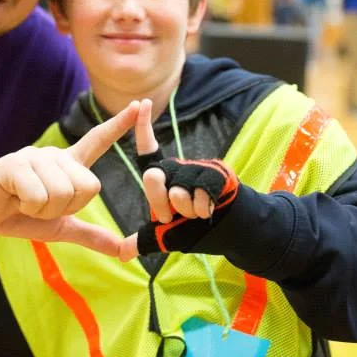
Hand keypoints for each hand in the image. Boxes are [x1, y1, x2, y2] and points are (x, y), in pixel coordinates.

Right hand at [0, 101, 142, 256]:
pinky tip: (15, 199)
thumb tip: (122, 251)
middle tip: (41, 206)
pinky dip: (29, 208)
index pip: (98, 141)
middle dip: (67, 208)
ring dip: (45, 210)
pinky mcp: (17, 165)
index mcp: (67, 165)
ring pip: (64, 194)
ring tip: (25, 201)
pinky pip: (41, 197)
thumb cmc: (18, 215)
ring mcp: (36, 157)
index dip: (119, 125)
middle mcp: (55, 155)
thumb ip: (90, 235)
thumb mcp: (59, 227)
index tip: (139, 105)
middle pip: (89, 186)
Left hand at [119, 100, 239, 260]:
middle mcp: (178, 170)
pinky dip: (202, 209)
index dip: (143, 128)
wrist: (234, 233)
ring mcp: (198, 171)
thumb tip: (121, 253)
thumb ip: (145, 240)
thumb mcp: (168, 237)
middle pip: (153, 177)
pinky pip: (199, 192)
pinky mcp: (216, 175)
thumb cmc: (199, 231)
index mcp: (164, 179)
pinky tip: (209, 212)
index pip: (149, 152)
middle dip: (159, 202)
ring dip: (186, 211)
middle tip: (170, 216)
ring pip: (178, 191)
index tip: (141, 103)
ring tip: (197, 215)